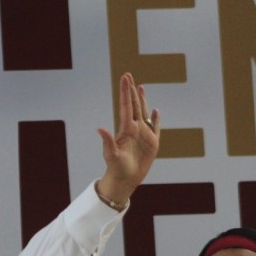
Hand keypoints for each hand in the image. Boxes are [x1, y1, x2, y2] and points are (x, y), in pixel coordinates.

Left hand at [95, 73, 159, 204]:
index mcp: (125, 129)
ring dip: (142, 100)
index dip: (125, 92)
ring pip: (143, 113)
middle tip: (128, 75)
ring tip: (140, 87)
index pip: (126, 106)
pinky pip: (155, 128)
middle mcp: (134, 128)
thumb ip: (107, 141)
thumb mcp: (111, 155)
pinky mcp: (152, 142)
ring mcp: (143, 134)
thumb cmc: (116, 168)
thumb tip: (100, 129)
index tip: (125, 78)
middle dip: (131, 91)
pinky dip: (156, 119)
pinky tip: (156, 111)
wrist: (125, 179)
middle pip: (133, 105)